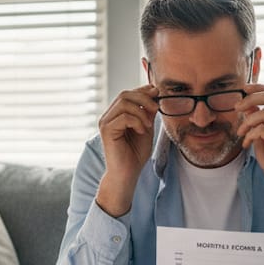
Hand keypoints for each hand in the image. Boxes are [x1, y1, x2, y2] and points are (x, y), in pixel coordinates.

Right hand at [95, 85, 157, 216]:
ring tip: (148, 125)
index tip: (157, 93)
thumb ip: (148, 112)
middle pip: (125, 94)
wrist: (127, 174)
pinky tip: (141, 131)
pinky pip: (124, 116)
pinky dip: (136, 121)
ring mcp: (105, 122)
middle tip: (156, 108)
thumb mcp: (146, 128)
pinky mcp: (106, 130)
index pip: (128, 94)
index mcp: (117, 114)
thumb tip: (154, 92)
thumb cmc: (135, 154)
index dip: (143, 91)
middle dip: (144, 98)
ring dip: (141, 111)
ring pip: (124, 102)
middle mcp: (108, 116)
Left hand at [236, 84, 263, 224]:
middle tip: (236, 107)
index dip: (259, 88)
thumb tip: (248, 106)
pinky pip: (261, 129)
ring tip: (240, 133)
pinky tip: (246, 144)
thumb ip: (257, 121)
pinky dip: (250, 135)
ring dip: (247, 123)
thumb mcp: (262, 137)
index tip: (244, 89)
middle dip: (251, 99)